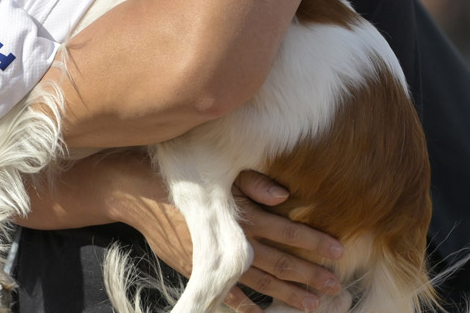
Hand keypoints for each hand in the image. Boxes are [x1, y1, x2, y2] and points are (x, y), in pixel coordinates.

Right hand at [111, 159, 343, 312]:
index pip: (285, 231)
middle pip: (278, 261)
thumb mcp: (213, 169)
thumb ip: (251, 183)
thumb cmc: (177, 173)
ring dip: (286, 294)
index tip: (338, 252)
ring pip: (259, 280)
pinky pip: (226, 293)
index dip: (312, 242)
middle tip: (335, 287)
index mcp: (239, 214)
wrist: (132, 189)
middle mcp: (229, 239)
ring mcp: (213, 258)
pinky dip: (245, 305)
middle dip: (308, 275)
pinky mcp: (197, 267)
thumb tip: (284, 195)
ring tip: (312, 305)